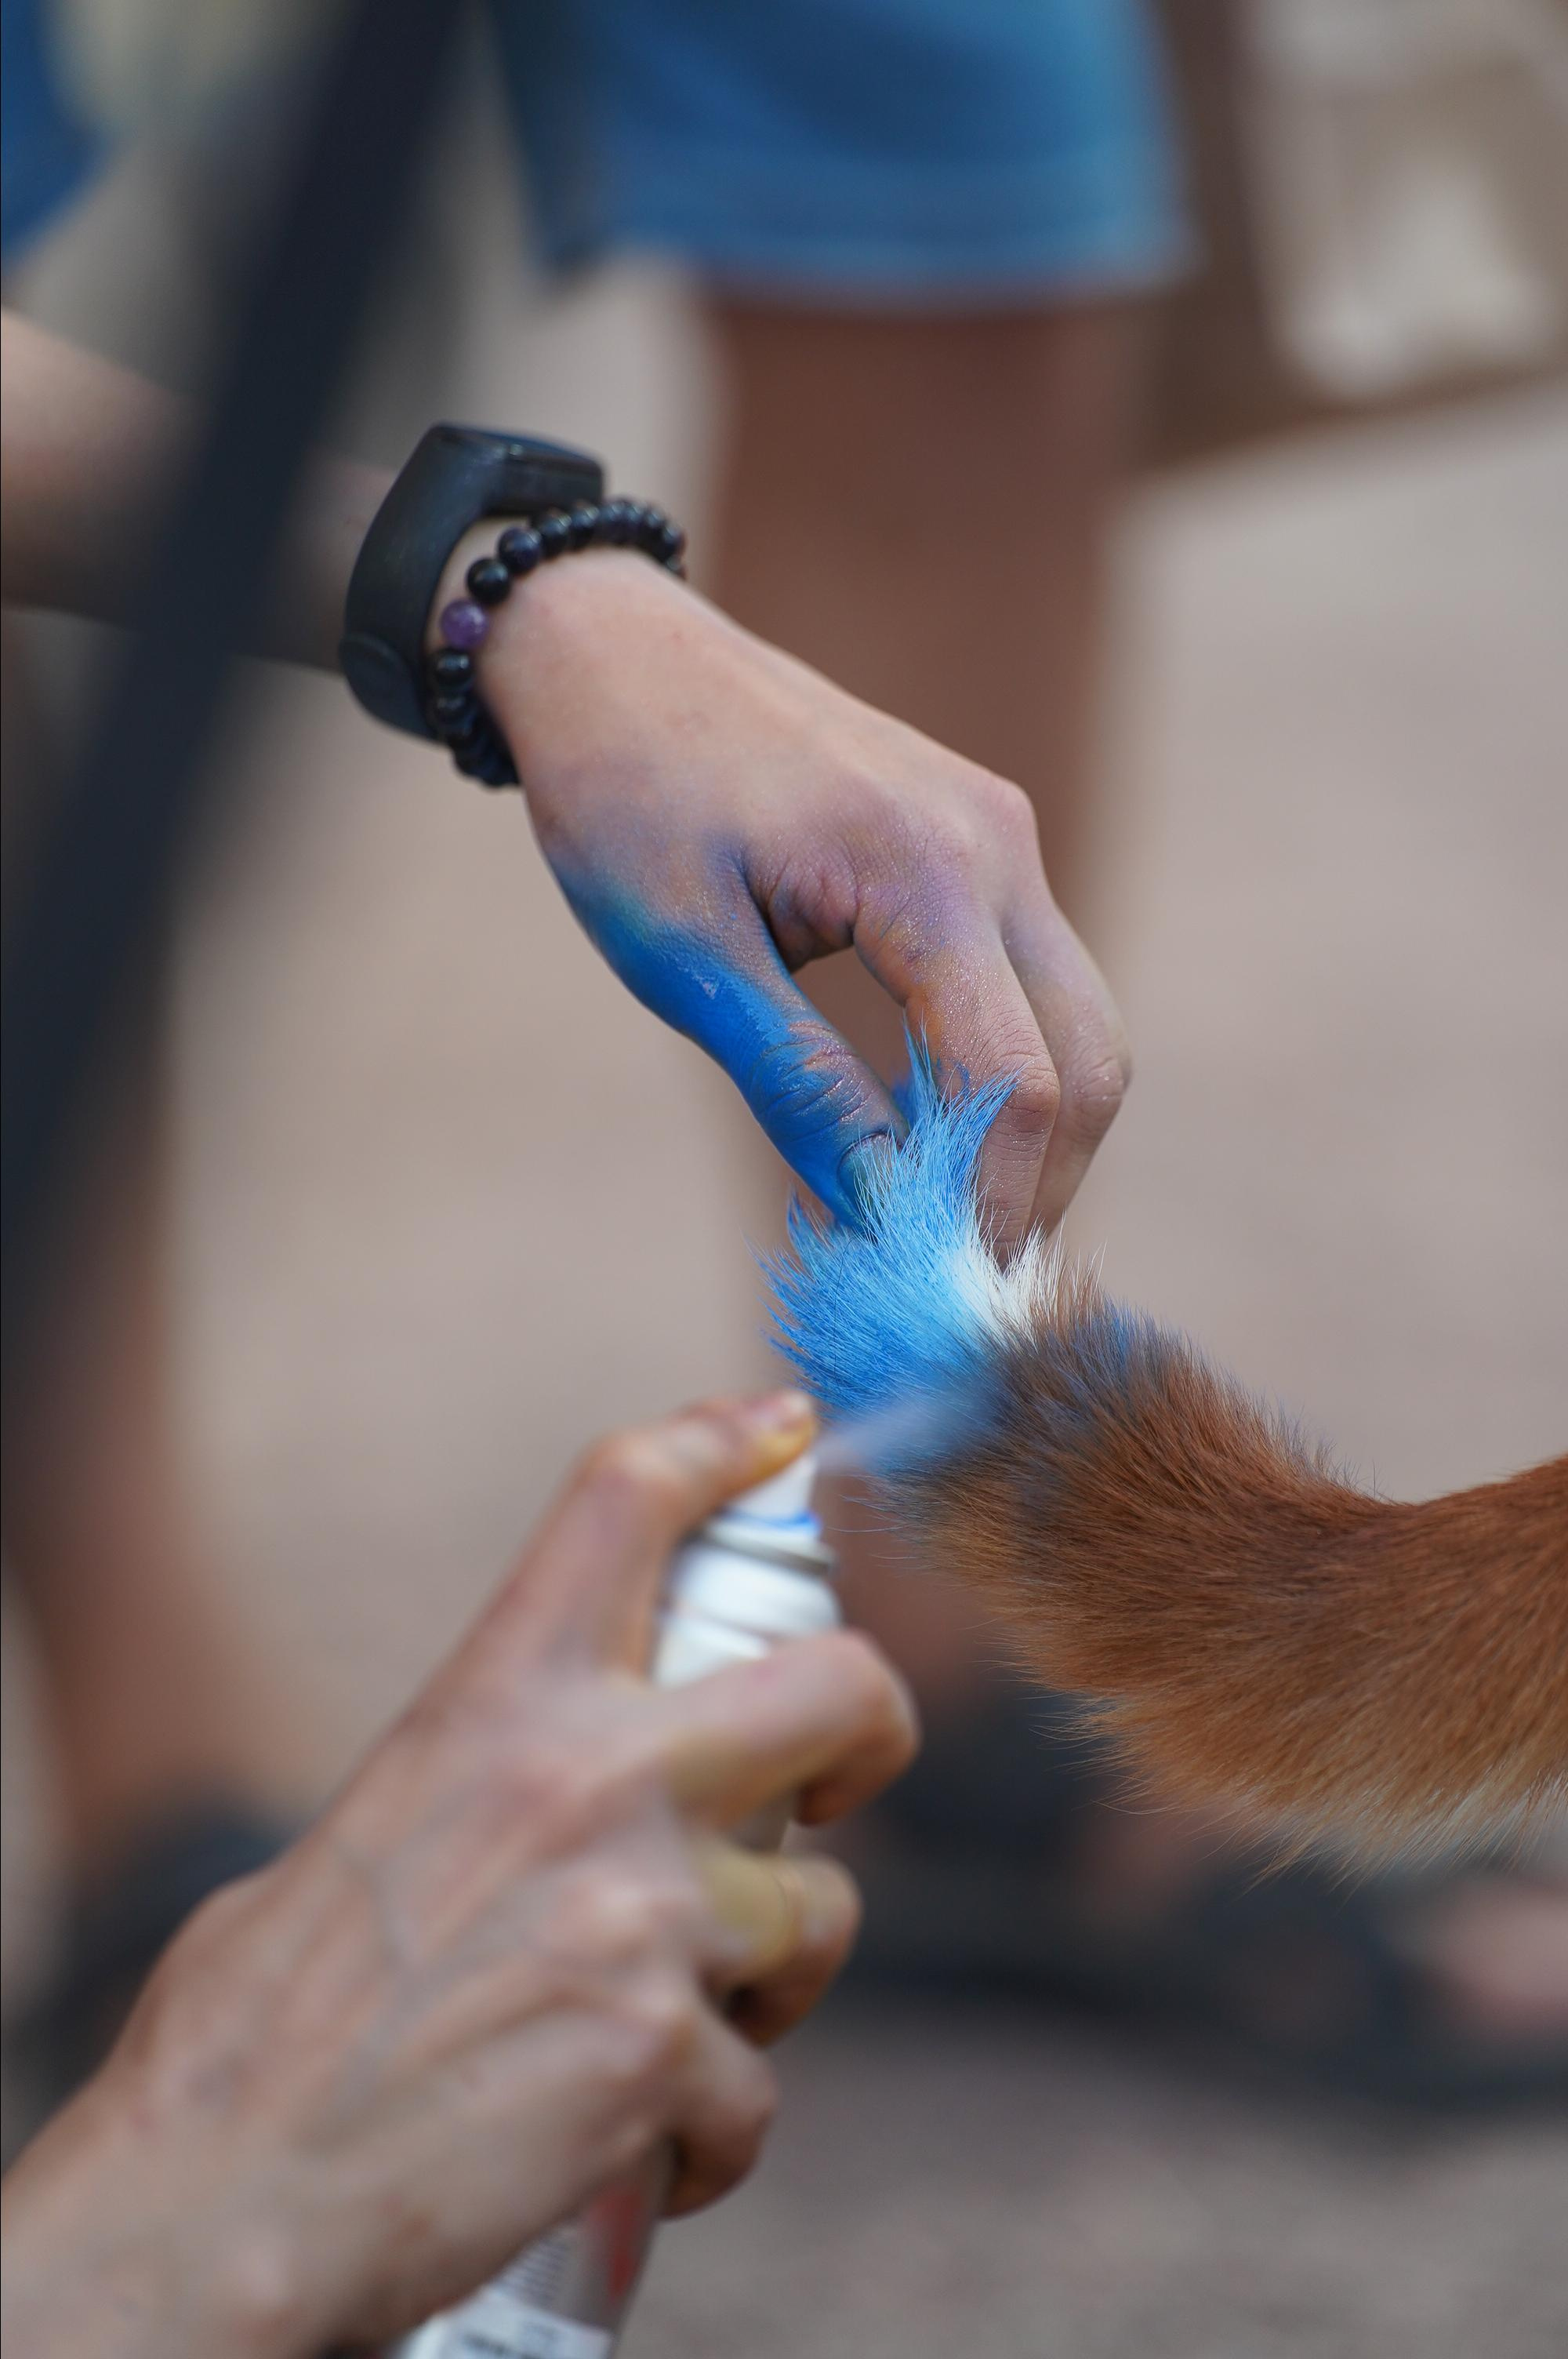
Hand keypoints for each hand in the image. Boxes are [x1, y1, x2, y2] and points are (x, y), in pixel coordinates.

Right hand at [0, 1392, 916, 2358]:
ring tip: (667, 2031)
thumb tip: (539, 1793)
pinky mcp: (666, 2055)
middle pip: (841, 1682)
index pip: (628, 1501)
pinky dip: (705, 2131)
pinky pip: (754, 2090)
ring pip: (817, 1916)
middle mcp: (593, 1777)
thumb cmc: (260, 2030)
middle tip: (842, 1784)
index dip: (723, 1442)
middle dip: (873, 1726)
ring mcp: (647, 1913)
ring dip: (765, 1979)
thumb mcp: (369, 1831)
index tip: (781, 1424)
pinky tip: (636, 2150)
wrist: (220, 2199)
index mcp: (496, 1701)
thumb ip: (483, 1779)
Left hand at [459, 545, 1129, 1249]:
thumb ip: (795, 1085)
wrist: (611, 646)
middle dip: (1041, 1184)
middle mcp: (995, 845)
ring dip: (1030, 1131)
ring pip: (1076, 1023)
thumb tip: (881, 1210)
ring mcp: (998, 834)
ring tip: (941, 1215)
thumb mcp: (684, 959)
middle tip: (959, 1272)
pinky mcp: (978, 838)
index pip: (1017, 1083)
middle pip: (1089, 1061)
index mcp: (927, 870)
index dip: (995, 1206)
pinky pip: (1029, 978)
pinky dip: (1004, 1068)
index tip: (942, 1291)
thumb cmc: (621, 789)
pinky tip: (928, 1127)